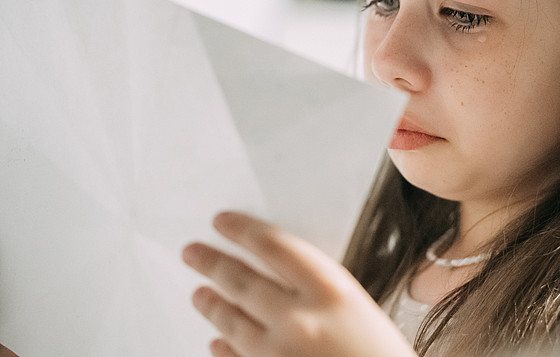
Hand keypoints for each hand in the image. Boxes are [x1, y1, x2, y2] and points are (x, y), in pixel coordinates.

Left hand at [182, 212, 416, 356]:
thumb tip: (279, 275)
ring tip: (200, 295)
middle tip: (193, 253)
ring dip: (212, 306)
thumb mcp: (360, 308)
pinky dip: (224, 351)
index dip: (242, 230)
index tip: (222, 222)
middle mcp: (298, 320)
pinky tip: (216, 344)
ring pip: (231, 322)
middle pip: (242, 281)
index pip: (273, 246)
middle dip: (212, 263)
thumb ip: (320, 290)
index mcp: (329, 290)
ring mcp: (278, 354)